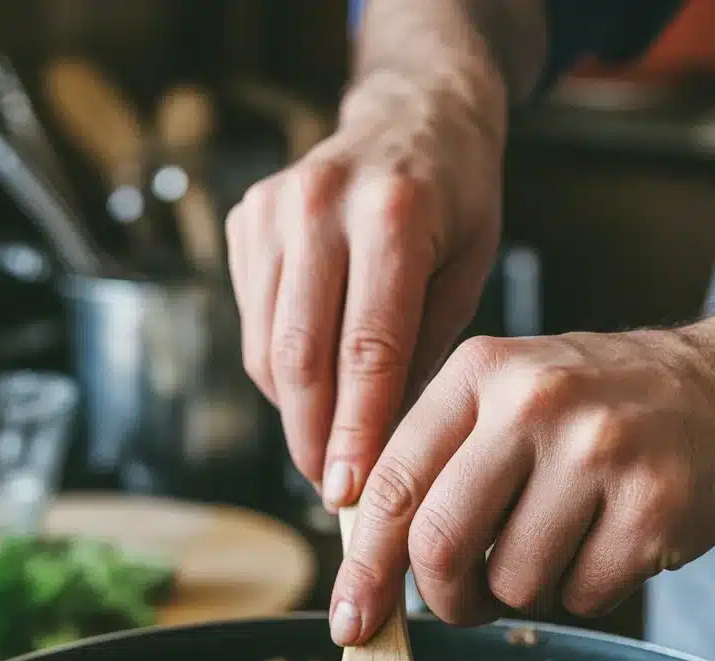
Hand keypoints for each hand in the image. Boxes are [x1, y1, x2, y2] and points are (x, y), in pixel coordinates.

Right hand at [225, 71, 504, 508]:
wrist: (412, 114)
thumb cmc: (455, 202)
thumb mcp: (468, 272)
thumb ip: (423, 353)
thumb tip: (378, 445)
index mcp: (394, 215)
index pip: (367, 351)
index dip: (355, 432)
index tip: (350, 492)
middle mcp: (321, 204)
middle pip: (302, 355)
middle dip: (312, 437)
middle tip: (329, 489)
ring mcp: (273, 207)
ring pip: (268, 347)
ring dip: (293, 411)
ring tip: (326, 444)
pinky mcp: (246, 218)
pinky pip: (254, 322)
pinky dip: (280, 369)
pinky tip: (314, 382)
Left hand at [329, 325, 714, 643]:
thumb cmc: (599, 407)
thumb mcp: (509, 394)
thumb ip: (437, 457)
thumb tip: (366, 554)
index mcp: (482, 371)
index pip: (392, 482)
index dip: (362, 565)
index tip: (351, 616)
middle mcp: (536, 402)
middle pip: (439, 544)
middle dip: (442, 597)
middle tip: (461, 603)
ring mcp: (599, 453)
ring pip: (511, 582)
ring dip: (522, 591)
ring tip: (559, 545)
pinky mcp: (654, 507)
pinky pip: (581, 597)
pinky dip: (583, 592)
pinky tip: (608, 544)